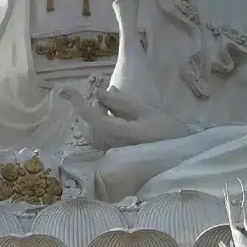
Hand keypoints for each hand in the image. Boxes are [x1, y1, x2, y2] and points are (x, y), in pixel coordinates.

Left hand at [59, 84, 189, 148]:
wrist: (181, 156)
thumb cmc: (167, 132)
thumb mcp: (146, 112)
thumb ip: (121, 102)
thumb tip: (99, 92)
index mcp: (120, 134)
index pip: (92, 118)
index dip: (78, 103)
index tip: (66, 90)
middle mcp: (112, 146)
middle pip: (92, 123)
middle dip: (97, 107)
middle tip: (110, 97)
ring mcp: (112, 153)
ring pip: (95, 131)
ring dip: (100, 116)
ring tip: (117, 109)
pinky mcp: (115, 156)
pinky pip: (102, 138)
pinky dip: (104, 125)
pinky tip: (118, 120)